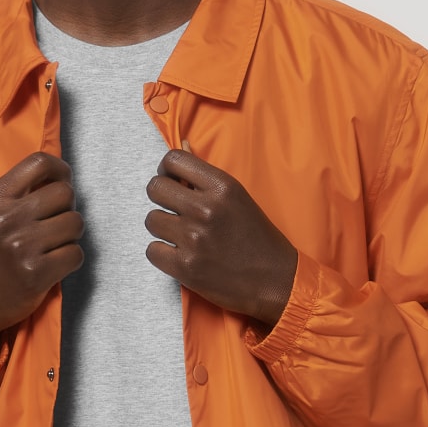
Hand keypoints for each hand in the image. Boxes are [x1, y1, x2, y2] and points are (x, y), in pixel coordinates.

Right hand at [0, 152, 83, 364]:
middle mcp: (6, 219)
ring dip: (70, 235)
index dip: (61, 170)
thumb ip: (23, 191)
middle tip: (55, 223)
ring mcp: (21, 247)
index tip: (63, 181)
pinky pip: (76, 254)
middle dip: (67, 207)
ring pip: (76, 223)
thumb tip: (65, 176)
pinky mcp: (36, 273)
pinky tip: (53, 264)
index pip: (39, 162)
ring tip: (51, 245)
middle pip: (65, 193)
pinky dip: (70, 259)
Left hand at [144, 145, 296, 326]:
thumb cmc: (259, 240)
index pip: (174, 160)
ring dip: (163, 228)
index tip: (171, 181)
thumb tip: (183, 145)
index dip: (166, 170)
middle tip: (174, 210)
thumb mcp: (239, 198)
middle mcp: (206, 209)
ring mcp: (194, 239)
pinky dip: (163, 255)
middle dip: (161, 199)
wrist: (275, 281)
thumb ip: (208, 176)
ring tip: (182, 237)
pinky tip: (181, 256)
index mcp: (223, 187)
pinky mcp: (185, 267)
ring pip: (152, 220)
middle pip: (155, 188)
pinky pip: (152, 251)